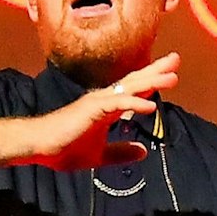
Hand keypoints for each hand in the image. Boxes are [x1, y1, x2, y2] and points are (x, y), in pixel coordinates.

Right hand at [0, 53, 178, 170]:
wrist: (40, 146)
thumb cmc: (64, 148)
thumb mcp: (99, 156)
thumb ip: (121, 152)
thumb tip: (144, 151)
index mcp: (107, 108)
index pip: (133, 90)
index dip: (152, 81)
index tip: (170, 73)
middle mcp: (104, 100)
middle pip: (135, 81)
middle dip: (157, 71)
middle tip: (176, 59)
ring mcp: (98, 102)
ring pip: (130, 87)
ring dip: (152, 81)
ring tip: (172, 76)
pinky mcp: (92, 109)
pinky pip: (118, 104)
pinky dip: (134, 103)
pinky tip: (150, 105)